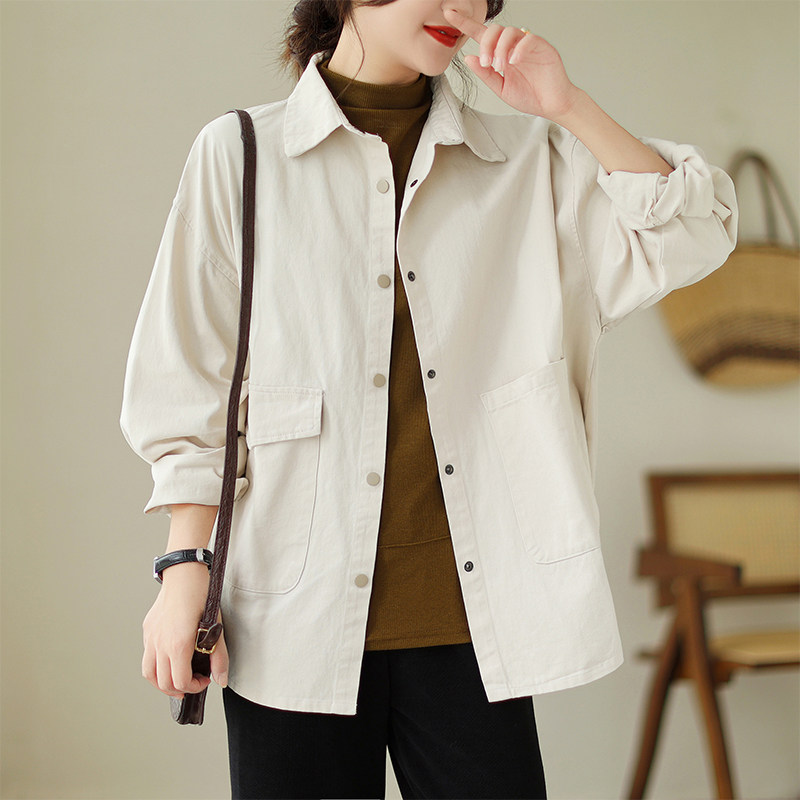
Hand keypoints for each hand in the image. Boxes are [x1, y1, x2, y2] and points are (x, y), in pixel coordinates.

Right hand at [142, 563, 228, 698]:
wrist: (184, 573)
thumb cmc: (201, 595)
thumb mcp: (216, 625)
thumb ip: (218, 655)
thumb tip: (220, 679)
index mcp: (178, 643)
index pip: (179, 681)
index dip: (194, 687)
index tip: (204, 680)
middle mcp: (160, 643)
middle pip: (163, 682)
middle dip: (180, 689)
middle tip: (194, 684)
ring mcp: (151, 637)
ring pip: (149, 673)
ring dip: (162, 683)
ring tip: (176, 681)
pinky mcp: (148, 630)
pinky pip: (147, 656)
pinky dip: (156, 667)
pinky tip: (169, 660)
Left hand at [444, 7, 580, 121]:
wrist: (551, 105)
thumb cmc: (530, 96)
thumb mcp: (500, 88)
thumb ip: (485, 74)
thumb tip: (468, 59)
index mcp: (502, 54)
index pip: (481, 34)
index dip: (465, 23)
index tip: (449, 13)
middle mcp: (514, 46)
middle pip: (495, 29)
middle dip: (485, 45)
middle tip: (486, 64)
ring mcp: (528, 45)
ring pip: (510, 32)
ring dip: (500, 48)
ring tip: (500, 66)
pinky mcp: (543, 47)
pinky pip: (528, 39)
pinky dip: (517, 49)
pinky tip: (513, 62)